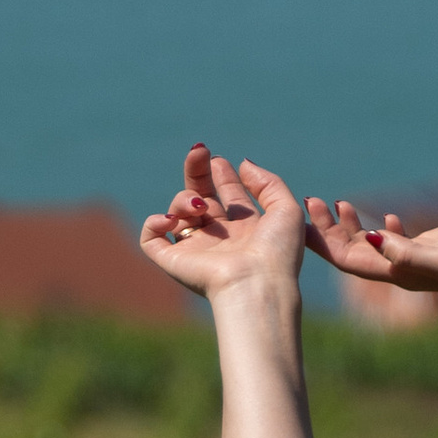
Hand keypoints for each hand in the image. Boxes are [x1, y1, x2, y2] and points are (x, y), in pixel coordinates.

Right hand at [140, 144, 305, 302]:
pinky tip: (171, 219)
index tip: (219, 161)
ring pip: (177, 212)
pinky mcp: (174, 262)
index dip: (222, 174)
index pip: (228, 195)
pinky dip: (153, 223)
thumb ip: (268, 182)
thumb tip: (243, 164)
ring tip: (199, 206)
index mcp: (245, 229)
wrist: (255, 285)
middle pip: (200, 197)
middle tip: (199, 151)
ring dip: (184, 199)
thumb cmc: (276, 253)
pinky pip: (151, 239)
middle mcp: (219, 239)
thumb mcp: (286, 210)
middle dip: (197, 172)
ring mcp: (195, 250)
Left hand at [303, 199, 437, 311]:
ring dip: (351, 227)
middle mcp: (405, 270)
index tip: (303, 219)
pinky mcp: (436, 248)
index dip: (323, 243)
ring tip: (333, 203)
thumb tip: (374, 238)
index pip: (350, 261)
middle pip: (355, 252)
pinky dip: (383, 227)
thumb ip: (410, 253)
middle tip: (310, 201)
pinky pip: (400, 241)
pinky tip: (381, 215)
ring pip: (375, 245)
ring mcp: (420, 259)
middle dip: (330, 231)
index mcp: (402, 275)